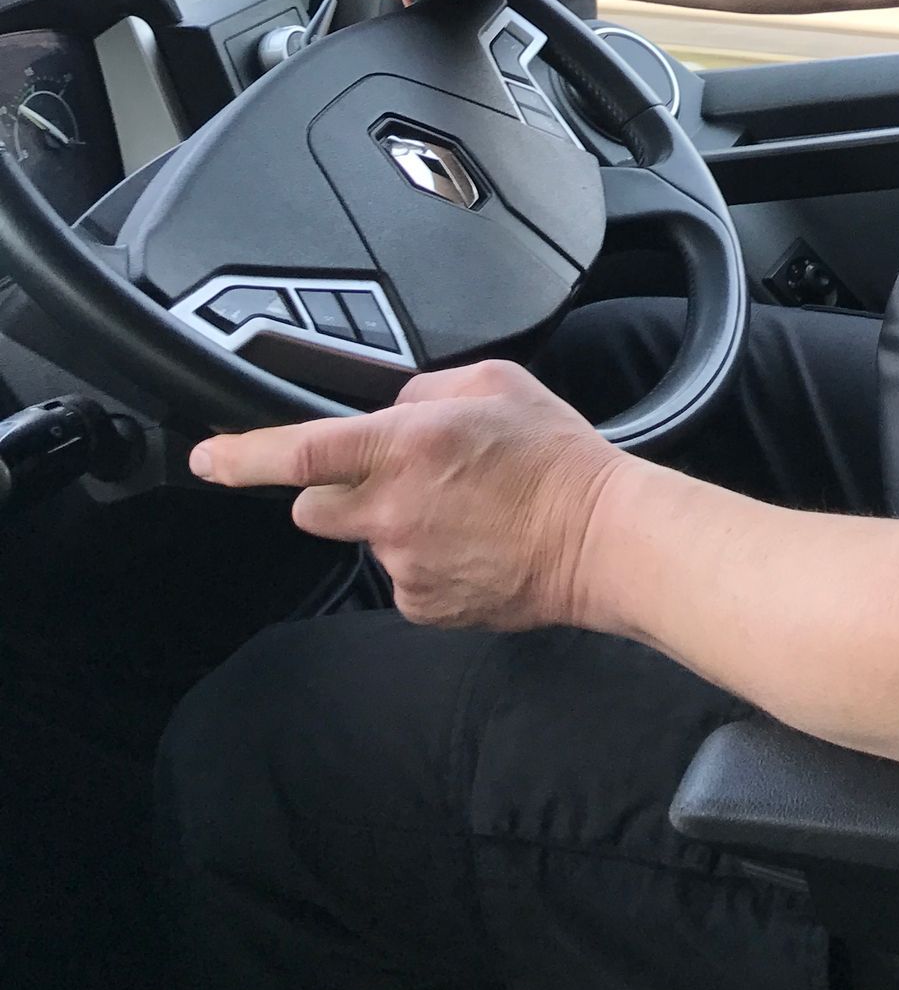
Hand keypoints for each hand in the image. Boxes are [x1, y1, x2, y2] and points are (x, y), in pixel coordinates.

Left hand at [189, 361, 627, 629]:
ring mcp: (404, 564)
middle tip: (395, 478)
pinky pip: (403, 577)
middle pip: (314, 507)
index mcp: (406, 446)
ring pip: (367, 541)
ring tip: (463, 512)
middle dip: (335, 491)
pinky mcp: (423, 605)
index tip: (206, 458)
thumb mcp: (495, 384)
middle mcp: (392, 510)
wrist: (601, 539)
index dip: (241, 456)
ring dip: (394, 524)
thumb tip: (390, 409)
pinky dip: (428, 561)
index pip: (300, 452)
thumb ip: (424, 391)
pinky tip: (473, 544)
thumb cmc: (556, 457)